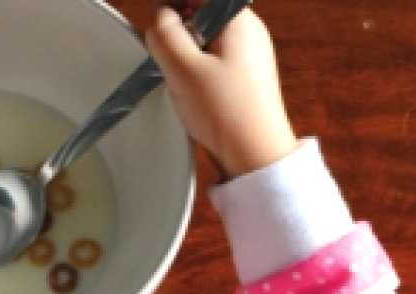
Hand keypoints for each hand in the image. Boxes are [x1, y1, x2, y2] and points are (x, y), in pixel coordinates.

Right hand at [145, 5, 298, 178]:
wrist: (257, 158)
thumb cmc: (227, 114)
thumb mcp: (183, 69)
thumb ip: (164, 34)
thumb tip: (160, 18)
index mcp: (238, 19)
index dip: (172, 7)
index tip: (158, 29)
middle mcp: (250, 33)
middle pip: (201, 15)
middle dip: (179, 35)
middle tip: (170, 62)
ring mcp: (251, 57)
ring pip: (206, 42)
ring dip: (188, 58)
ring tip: (186, 85)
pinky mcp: (247, 81)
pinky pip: (215, 65)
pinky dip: (200, 75)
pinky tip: (199, 98)